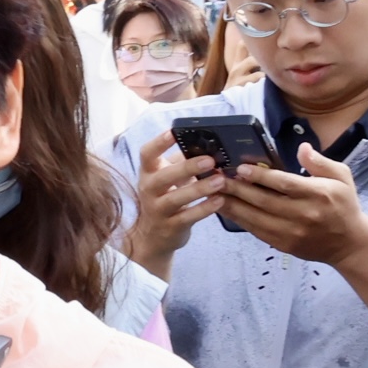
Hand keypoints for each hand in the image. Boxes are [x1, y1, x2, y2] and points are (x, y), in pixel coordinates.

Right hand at [125, 130, 224, 277]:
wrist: (153, 235)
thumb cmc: (166, 197)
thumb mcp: (168, 178)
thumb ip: (182, 161)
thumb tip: (206, 143)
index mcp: (148, 173)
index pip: (147, 154)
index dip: (159, 142)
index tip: (173, 132)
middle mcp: (149, 190)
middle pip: (164, 177)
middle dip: (186, 168)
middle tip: (209, 161)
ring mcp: (158, 210)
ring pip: (176, 199)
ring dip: (199, 189)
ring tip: (220, 181)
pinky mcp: (170, 227)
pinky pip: (188, 217)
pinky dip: (204, 209)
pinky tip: (220, 200)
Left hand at [218, 145, 367, 326]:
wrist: (349, 243)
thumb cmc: (344, 205)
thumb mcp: (341, 177)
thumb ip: (321, 162)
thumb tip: (302, 147)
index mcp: (318, 195)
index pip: (284, 184)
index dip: (261, 176)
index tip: (241, 168)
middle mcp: (303, 214)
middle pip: (264, 201)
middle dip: (237, 189)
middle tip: (217, 178)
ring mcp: (292, 232)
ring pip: (255, 218)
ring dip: (232, 205)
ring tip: (213, 192)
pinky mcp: (283, 244)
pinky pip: (256, 231)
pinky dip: (239, 219)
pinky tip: (225, 209)